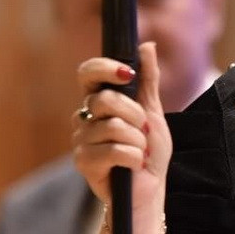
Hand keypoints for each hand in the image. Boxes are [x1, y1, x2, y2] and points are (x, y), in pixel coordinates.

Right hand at [71, 41, 169, 233]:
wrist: (150, 188)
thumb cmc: (150, 150)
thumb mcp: (153, 110)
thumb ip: (148, 79)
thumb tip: (146, 45)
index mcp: (99, 102)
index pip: (87, 74)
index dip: (104, 68)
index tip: (128, 73)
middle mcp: (84, 118)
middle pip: (105, 100)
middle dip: (135, 115)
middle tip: (144, 130)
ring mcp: (81, 141)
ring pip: (114, 127)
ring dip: (138, 141)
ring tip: (140, 151)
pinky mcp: (84, 163)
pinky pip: (114, 150)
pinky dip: (135, 157)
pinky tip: (136, 164)